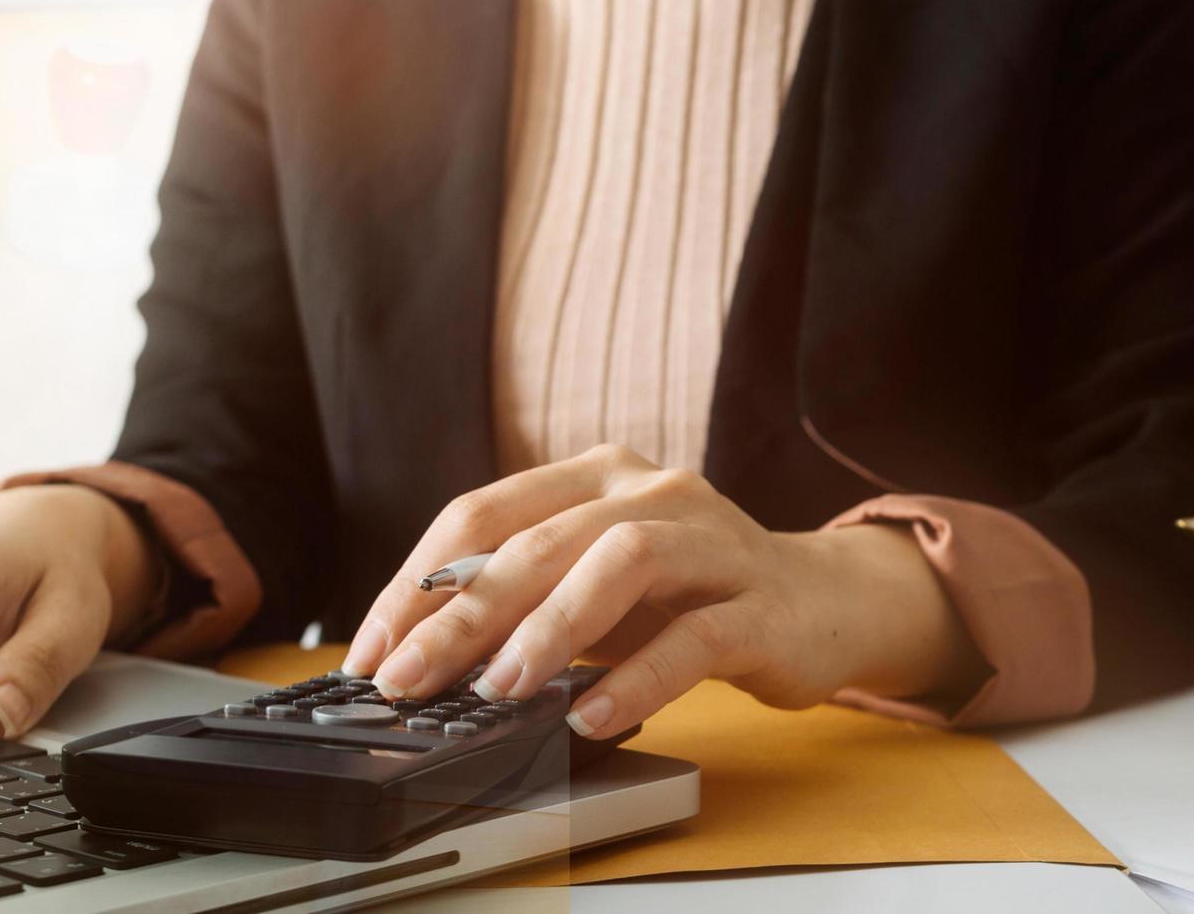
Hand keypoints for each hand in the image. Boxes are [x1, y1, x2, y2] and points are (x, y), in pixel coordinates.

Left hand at [342, 445, 982, 738]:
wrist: (822, 602)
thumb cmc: (685, 596)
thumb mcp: (589, 588)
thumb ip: (518, 603)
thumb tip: (413, 658)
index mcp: (592, 476)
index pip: (482, 513)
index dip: (417, 581)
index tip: (371, 650)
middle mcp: (650, 491)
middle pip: (537, 541)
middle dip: (459, 614)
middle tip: (408, 678)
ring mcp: (712, 541)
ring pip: (619, 564)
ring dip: (549, 629)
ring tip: (500, 689)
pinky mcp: (761, 604)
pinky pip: (697, 636)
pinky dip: (641, 679)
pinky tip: (595, 719)